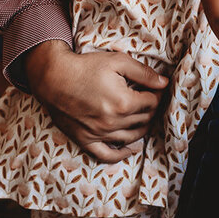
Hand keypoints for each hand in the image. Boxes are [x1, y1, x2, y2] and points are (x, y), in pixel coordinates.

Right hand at [23, 40, 167, 162]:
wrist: (53, 77)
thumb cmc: (86, 67)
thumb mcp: (118, 62)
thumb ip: (144, 73)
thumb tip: (164, 84)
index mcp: (123, 102)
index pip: (152, 103)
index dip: (157, 94)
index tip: (155, 88)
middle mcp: (112, 122)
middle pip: (144, 119)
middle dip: (150, 109)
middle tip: (148, 99)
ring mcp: (98, 133)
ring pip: (131, 137)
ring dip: (141, 128)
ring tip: (142, 117)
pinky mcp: (85, 140)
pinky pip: (107, 155)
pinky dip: (122, 154)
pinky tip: (131, 148)